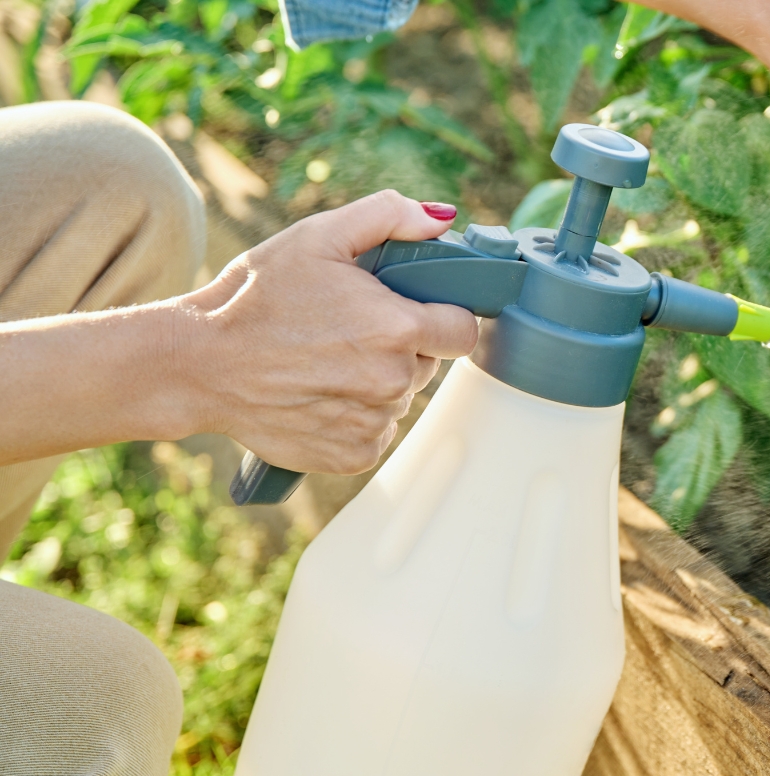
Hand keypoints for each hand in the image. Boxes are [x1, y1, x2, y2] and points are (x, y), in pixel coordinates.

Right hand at [178, 191, 479, 473]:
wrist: (197, 365)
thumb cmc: (255, 297)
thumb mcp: (317, 236)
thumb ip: (388, 216)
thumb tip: (442, 218)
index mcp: (398, 328)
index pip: (463, 331)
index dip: (441, 317)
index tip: (413, 311)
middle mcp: (393, 382)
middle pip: (428, 363)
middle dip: (401, 346)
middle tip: (348, 331)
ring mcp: (375, 423)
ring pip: (399, 397)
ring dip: (376, 381)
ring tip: (324, 362)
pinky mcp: (355, 456)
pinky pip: (376, 431)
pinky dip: (355, 416)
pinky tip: (317, 394)